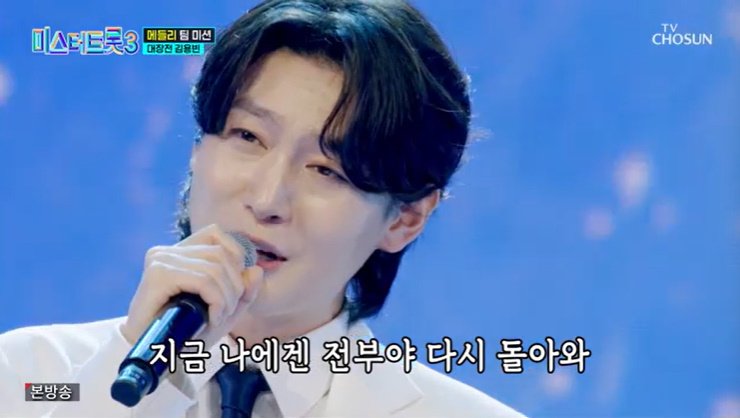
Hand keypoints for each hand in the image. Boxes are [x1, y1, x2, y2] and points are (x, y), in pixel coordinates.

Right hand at [120, 224, 263, 345]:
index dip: (235, 259)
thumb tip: (256, 270)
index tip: (234, 290)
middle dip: (235, 287)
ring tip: (218, 318)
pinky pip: (203, 281)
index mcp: (179, 252)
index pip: (216, 235)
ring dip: (226, 298)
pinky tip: (212, 319)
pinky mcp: (158, 276)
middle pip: (221, 254)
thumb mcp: (224, 311)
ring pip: (215, 269)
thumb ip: (244, 292)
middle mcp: (167, 251)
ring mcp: (161, 261)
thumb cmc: (186, 333)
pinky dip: (216, 302)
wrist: (151, 355)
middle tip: (226, 312)